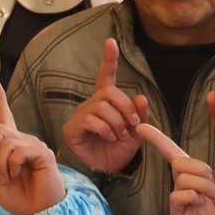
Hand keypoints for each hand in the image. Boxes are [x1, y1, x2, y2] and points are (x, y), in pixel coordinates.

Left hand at [0, 82, 65, 214]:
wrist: (37, 212)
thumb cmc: (20, 197)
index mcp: (11, 146)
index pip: (4, 117)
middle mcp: (22, 141)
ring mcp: (33, 145)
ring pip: (5, 141)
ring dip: (0, 163)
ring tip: (9, 176)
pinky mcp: (41, 152)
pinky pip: (18, 150)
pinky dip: (11, 165)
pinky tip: (17, 174)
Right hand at [59, 38, 151, 173]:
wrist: (106, 171)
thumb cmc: (119, 150)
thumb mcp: (137, 133)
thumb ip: (140, 115)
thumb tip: (141, 98)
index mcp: (107, 102)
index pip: (106, 76)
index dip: (109, 59)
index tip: (111, 42)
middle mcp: (92, 105)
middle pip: (109, 92)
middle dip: (126, 108)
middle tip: (133, 124)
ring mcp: (81, 115)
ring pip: (102, 106)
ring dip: (117, 122)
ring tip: (121, 135)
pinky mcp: (73, 127)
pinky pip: (92, 119)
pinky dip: (106, 129)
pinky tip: (110, 138)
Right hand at [138, 123, 214, 214]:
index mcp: (197, 174)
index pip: (173, 152)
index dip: (158, 139)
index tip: (141, 126)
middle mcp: (184, 185)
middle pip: (179, 162)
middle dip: (201, 168)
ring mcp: (180, 200)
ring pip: (182, 178)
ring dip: (204, 184)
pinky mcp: (178, 214)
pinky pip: (178, 196)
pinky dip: (193, 196)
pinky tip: (203, 204)